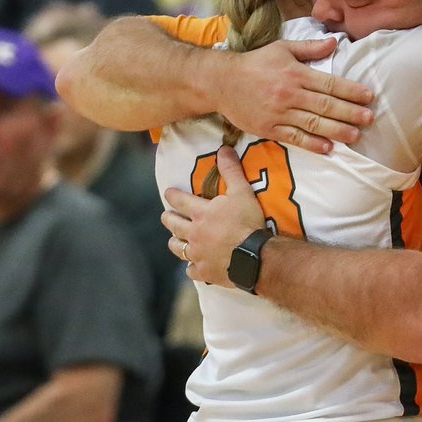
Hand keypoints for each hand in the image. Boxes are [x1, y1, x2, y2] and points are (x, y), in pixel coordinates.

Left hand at [162, 147, 265, 285]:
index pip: (179, 201)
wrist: (254, 256)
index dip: (172, 195)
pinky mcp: (204, 272)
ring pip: (177, 248)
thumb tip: (224, 149)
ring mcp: (197, 254)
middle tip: (166, 216)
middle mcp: (193, 233)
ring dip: (175, 242)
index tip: (168, 193)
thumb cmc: (248, 222)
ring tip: (175, 240)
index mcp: (201, 213)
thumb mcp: (242, 192)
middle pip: (172, 225)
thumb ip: (232, 171)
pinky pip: (191, 271)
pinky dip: (191, 267)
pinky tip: (193, 266)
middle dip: (168, 218)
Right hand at [219, 38, 374, 154]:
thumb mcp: (282, 48)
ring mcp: (279, 113)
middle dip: (350, 113)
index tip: (369, 96)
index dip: (351, 91)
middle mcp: (290, 94)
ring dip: (336, 131)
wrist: (220, 82)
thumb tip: (334, 42)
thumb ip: (310, 48)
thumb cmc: (255, 63)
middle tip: (370, 118)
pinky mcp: (269, 128)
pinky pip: (294, 137)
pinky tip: (328, 148)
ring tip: (355, 136)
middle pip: (325, 105)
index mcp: (295, 73)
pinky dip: (311, 144)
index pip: (330, 83)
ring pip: (313, 123)